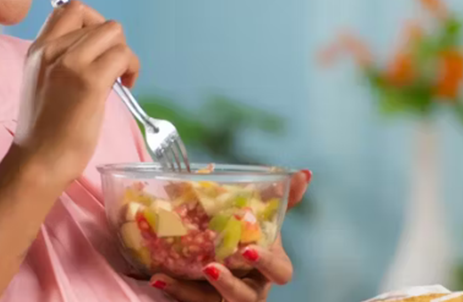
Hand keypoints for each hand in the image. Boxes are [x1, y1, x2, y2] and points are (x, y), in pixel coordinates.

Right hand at [13, 0, 139, 186]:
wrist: (38, 161)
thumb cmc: (44, 129)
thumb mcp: (44, 81)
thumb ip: (64, 59)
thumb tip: (99, 50)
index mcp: (38, 49)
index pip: (69, 8)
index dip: (92, 22)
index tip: (98, 49)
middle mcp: (51, 49)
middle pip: (98, 19)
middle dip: (113, 41)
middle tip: (113, 68)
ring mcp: (71, 63)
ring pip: (114, 32)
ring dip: (124, 54)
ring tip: (120, 79)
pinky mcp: (89, 81)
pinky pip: (123, 55)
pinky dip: (132, 68)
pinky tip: (127, 87)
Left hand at [149, 170, 312, 301]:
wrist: (218, 250)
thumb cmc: (247, 236)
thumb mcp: (262, 217)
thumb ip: (281, 198)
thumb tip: (305, 173)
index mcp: (269, 267)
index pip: (280, 273)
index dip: (266, 264)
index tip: (248, 250)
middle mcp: (251, 288)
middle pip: (247, 298)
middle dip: (229, 285)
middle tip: (210, 267)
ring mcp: (226, 299)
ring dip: (190, 293)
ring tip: (165, 277)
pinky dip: (173, 291)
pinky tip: (157, 278)